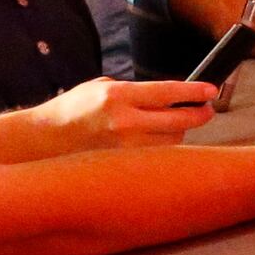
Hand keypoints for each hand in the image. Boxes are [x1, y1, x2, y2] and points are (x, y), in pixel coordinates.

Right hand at [28, 77, 216, 153]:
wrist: (43, 139)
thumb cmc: (74, 108)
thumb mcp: (103, 87)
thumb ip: (137, 93)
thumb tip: (171, 98)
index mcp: (118, 96)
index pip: (168, 93)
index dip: (195, 92)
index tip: (212, 90)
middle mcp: (123, 123)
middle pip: (178, 121)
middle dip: (199, 114)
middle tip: (207, 110)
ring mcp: (123, 149)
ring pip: (171, 142)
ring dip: (180, 132)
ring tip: (177, 124)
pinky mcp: (121, 167)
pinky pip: (155, 158)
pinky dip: (163, 149)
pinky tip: (161, 142)